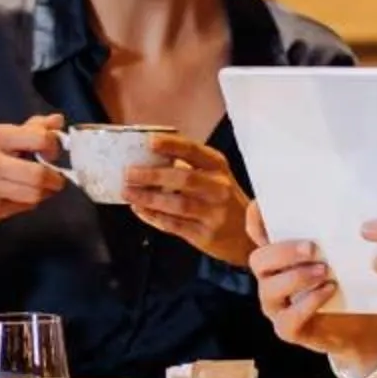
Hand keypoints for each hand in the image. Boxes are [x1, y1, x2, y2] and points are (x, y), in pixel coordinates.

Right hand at [0, 114, 66, 252]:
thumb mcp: (0, 141)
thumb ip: (31, 129)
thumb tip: (57, 120)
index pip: (39, 138)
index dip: (53, 148)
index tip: (51, 154)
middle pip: (38, 173)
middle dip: (54, 179)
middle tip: (54, 178)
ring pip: (35, 193)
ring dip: (43, 193)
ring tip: (38, 189)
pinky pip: (24, 206)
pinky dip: (29, 204)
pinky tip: (20, 198)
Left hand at [121, 134, 254, 265]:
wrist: (248, 236)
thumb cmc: (223, 200)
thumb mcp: (215, 177)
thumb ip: (188, 167)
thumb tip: (146, 158)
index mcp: (218, 167)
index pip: (194, 151)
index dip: (171, 145)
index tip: (150, 142)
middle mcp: (219, 188)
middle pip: (184, 178)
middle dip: (152, 175)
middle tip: (129, 172)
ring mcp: (214, 213)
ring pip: (177, 204)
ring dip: (149, 198)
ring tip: (128, 192)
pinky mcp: (205, 235)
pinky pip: (174, 225)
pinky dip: (153, 217)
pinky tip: (139, 209)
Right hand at [246, 201, 376, 374]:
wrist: (360, 326)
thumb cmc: (346, 285)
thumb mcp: (339, 257)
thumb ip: (330, 238)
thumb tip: (342, 207)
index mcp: (279, 257)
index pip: (257, 233)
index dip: (256, 218)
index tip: (261, 204)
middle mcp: (270, 279)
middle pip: (259, 260)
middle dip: (283, 251)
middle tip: (311, 248)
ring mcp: (276, 306)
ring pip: (270, 288)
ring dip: (297, 276)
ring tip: (325, 271)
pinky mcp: (287, 330)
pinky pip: (288, 319)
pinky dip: (309, 302)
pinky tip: (328, 291)